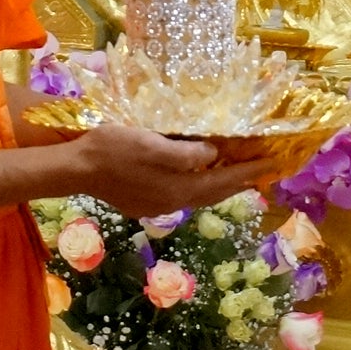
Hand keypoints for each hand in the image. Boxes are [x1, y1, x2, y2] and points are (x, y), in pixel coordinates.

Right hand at [69, 123, 279, 216]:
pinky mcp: (142, 203)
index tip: (274, 163)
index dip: (249, 171)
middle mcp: (173, 202)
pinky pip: (181, 195)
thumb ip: (185, 153)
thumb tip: (213, 155)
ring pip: (198, 196)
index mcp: (179, 188)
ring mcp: (157, 206)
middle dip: (239, 180)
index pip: (224, 181)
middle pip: (214, 193)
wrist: (76, 168)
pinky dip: (197, 185)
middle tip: (261, 169)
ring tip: (235, 173)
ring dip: (219, 184)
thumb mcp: (151, 143)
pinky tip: (195, 176)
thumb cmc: (113, 149)